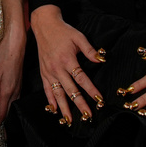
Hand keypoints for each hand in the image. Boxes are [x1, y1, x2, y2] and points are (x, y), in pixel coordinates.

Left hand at [0, 23, 24, 133]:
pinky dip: (9, 108)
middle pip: (8, 113)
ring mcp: (18, 88)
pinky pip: (14, 100)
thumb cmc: (4, 55)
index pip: (1, 113)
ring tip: (1, 126)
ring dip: (6, 117)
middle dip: (4, 126)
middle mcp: (14, 92)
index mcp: (7, 91)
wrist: (16, 44)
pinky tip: (5, 108)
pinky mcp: (18, 83)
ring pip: (11, 107)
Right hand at [30, 5, 104, 125]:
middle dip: (80, 104)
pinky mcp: (43, 73)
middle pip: (70, 90)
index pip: (82, 79)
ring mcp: (49, 72)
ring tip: (69, 120)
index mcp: (67, 60)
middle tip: (87, 116)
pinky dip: (50, 100)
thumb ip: (89, 50)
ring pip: (57, 93)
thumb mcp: (78, 37)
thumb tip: (101, 59)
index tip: (99, 100)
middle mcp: (57, 68)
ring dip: (64, 108)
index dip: (91, 90)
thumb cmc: (63, 31)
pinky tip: (54, 110)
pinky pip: (47, 89)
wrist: (44, 26)